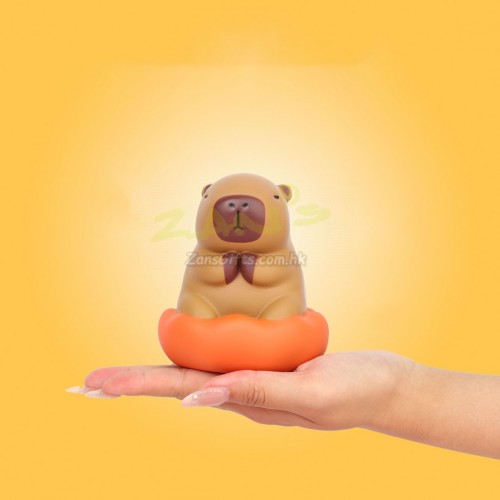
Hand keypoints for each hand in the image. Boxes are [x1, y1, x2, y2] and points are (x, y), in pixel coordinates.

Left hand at [81, 351, 414, 429]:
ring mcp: (256, 378)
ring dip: (156, 372)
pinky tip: (186, 355)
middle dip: (131, 382)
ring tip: (121, 377)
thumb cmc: (358, 390)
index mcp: (249, 399)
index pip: (181, 389)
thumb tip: (200, 396)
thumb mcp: (312, 394)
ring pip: (197, 370)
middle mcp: (244, 391)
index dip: (137, 385)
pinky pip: (226, 356)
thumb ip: (260, 393)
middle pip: (178, 382)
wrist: (387, 387)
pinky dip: (195, 354)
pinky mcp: (270, 363)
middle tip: (87, 383)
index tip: (96, 385)